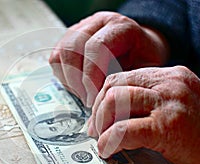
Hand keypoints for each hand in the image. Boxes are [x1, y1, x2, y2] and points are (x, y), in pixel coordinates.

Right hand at [49, 11, 168, 106]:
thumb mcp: (143, 72)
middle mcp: (96, 23)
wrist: (137, 49)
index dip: (91, 76)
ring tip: (84, 95)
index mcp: (119, 27)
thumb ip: (125, 84)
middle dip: (77, 81)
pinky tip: (78, 86)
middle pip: (72, 48)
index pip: (95, 47)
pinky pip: (55, 59)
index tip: (95, 99)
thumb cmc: (141, 61)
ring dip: (69, 80)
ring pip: (61, 54)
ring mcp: (79, 30)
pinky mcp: (67, 40)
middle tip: (88, 100)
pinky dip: (64, 77)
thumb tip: (106, 104)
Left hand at [88, 66, 199, 163]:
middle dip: (97, 110)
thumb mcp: (175, 105)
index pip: (121, 78)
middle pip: (113, 86)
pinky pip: (124, 130)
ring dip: (101, 124)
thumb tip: (110, 110)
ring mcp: (170, 102)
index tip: (98, 116)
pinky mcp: (168, 126)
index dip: (102, 98)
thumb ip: (148, 100)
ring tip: (102, 140)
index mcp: (170, 76)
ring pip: (114, 101)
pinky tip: (108, 150)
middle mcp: (170, 83)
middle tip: (95, 129)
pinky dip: (109, 141)